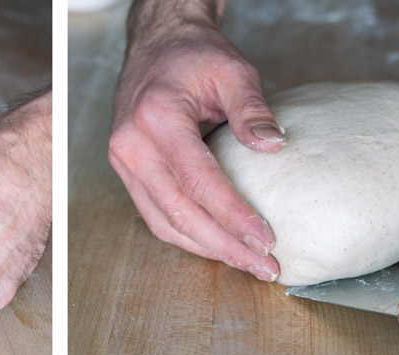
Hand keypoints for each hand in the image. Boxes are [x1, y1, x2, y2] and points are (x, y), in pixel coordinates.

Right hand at [109, 3, 281, 278]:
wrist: (156, 45)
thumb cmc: (192, 56)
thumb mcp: (232, 69)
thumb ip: (252, 109)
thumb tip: (274, 146)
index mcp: (156, 117)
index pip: (198, 181)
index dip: (233, 215)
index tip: (266, 239)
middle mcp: (131, 145)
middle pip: (180, 212)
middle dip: (225, 246)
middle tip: (264, 266)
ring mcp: (124, 163)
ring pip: (165, 223)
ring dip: (207, 249)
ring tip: (246, 262)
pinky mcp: (127, 173)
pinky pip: (156, 217)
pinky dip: (188, 237)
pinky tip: (219, 245)